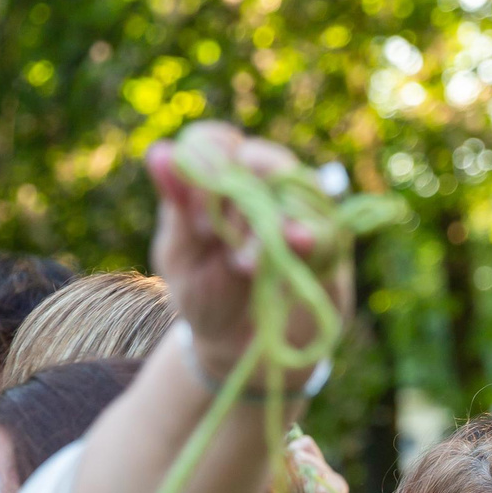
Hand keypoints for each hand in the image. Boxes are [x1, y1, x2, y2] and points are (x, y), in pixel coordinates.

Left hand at [145, 123, 341, 382]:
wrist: (249, 351)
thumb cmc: (207, 297)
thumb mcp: (182, 259)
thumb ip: (178, 210)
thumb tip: (159, 153)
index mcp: (217, 180)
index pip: (215, 142)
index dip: (207, 171)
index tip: (198, 221)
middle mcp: (262, 185)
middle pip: (260, 162)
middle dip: (239, 206)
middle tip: (220, 254)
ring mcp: (300, 210)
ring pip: (298, 189)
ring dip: (272, 225)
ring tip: (247, 268)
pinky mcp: (332, 242)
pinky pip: (329, 226)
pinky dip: (311, 238)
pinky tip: (296, 250)